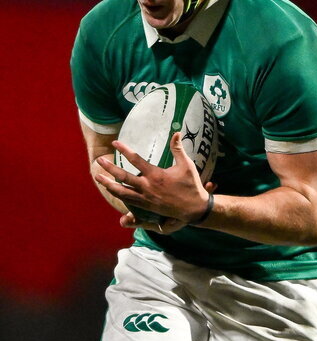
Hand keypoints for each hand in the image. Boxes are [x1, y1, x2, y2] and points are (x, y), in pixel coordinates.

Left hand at [95, 132, 210, 228]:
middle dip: (109, 168)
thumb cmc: (191, 185)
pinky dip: (118, 194)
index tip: (115, 143)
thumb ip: (178, 149)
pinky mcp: (147, 206)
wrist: (194, 208)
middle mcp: (148, 187)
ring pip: (122, 192)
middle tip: (100, 161)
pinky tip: (112, 190)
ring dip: (108, 184)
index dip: (124, 150)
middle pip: (123, 177)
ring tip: (98, 178)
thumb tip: (176, 133)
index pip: (136, 160)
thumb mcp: (186, 165)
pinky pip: (128, 200)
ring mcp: (146, 198)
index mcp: (156, 175)